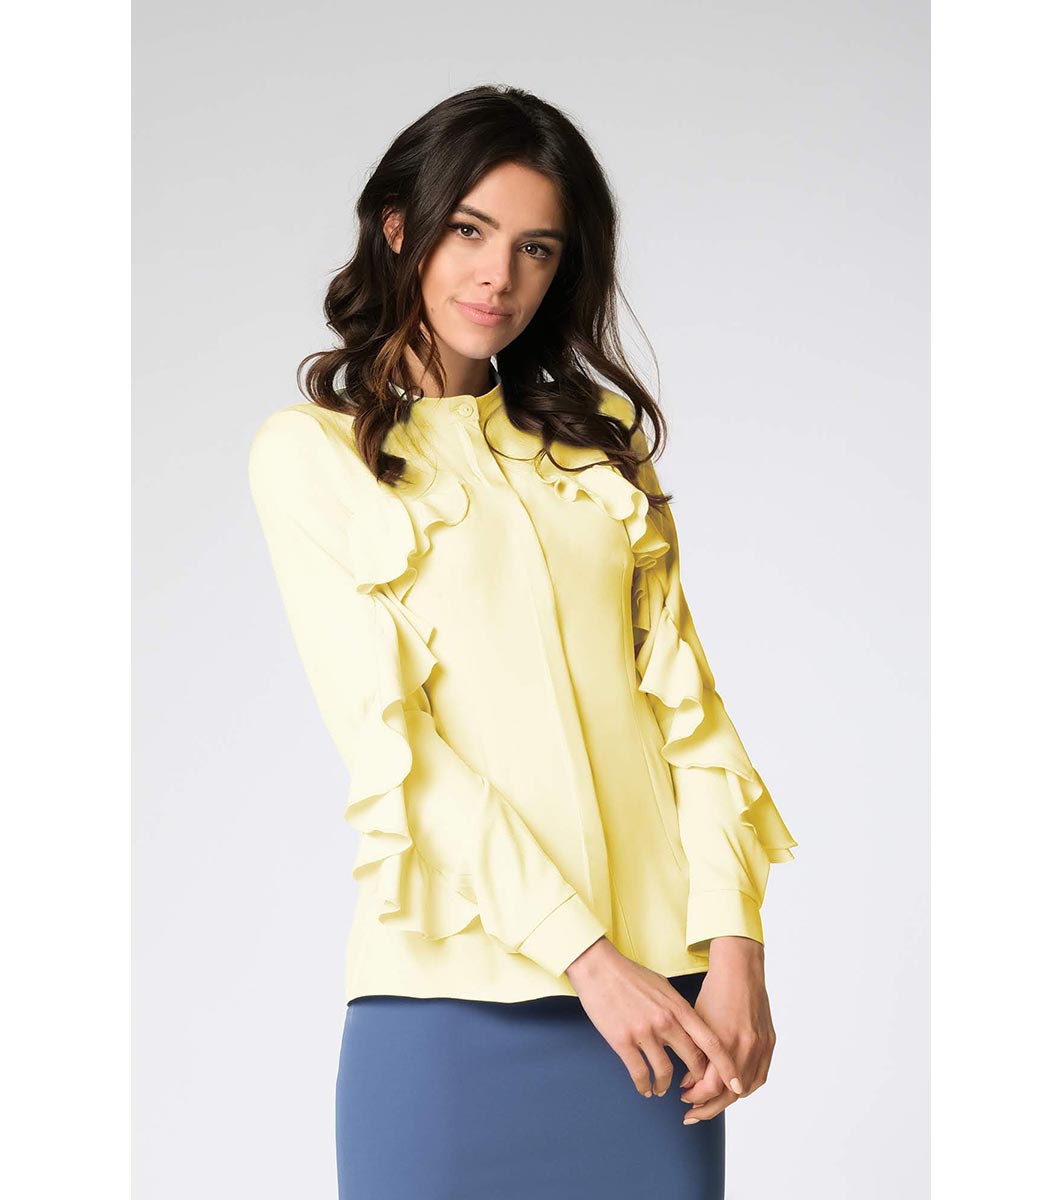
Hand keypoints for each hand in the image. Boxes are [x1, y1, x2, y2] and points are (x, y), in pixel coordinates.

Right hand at [565, 937, 745, 1099]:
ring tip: (660, 1089)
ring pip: (665, 1072)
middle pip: (692, 1061)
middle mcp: (666, 1021)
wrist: (599, 968)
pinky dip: (644, 1085)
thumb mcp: (663, 987)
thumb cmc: (630, 975)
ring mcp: (644, 1032)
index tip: (735, 1082)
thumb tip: (688, 1029)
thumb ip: (678, 1010)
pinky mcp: (622, 1041)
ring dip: (664, 1085)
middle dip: (697, 1081)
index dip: (726, 1065)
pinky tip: (644, 1088)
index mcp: (678, 1007)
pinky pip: (639, 1073)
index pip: (711, 1041)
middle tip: (695, 1090)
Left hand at [677, 937, 775, 1123]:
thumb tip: (689, 1083)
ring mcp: (760, 1046)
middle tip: (692, 1113)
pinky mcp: (769, 1043)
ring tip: (709, 1104)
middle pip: (728, 1094)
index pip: (711, 1086)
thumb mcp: (696, 1022)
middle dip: (708, 1107)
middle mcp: (745, 1047)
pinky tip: (732, 1091)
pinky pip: (759, 1076)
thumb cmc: (714, 992)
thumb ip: (695, 1054)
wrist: (740, 970)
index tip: (684, 1097)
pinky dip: (745, 1087)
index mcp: (724, 1041)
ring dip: (726, 1101)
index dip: (696, 1097)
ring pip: (745, 1089)